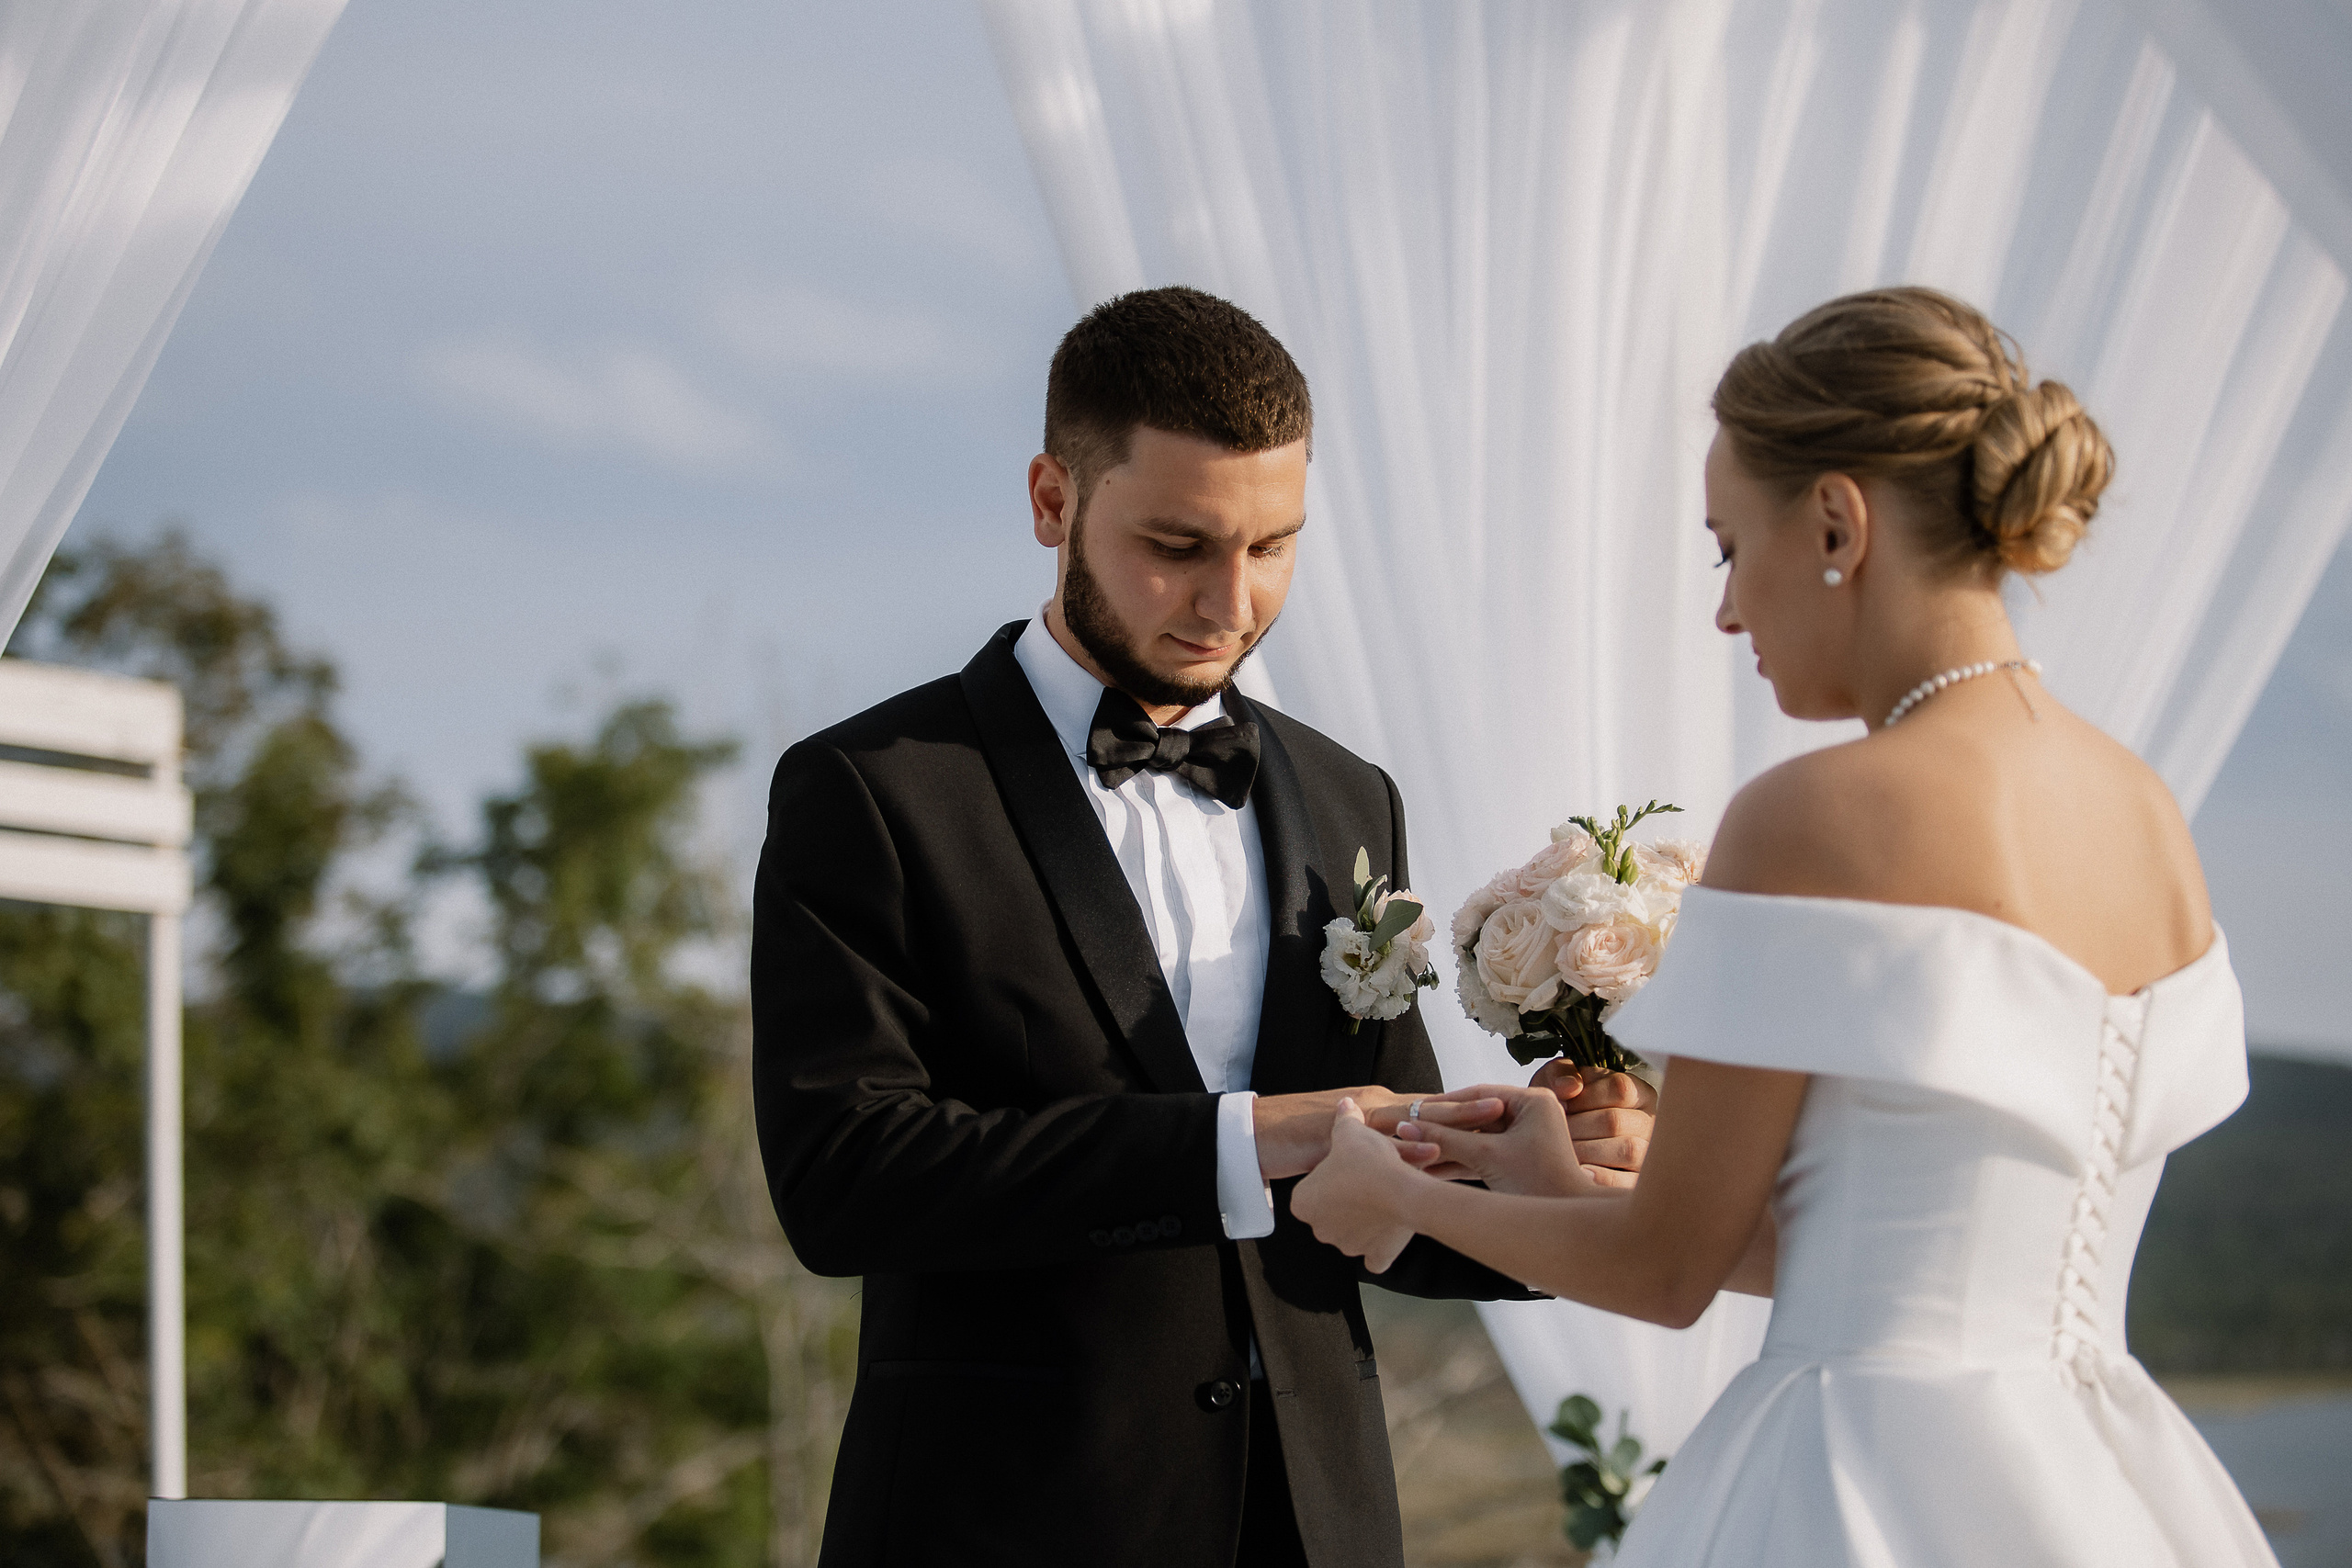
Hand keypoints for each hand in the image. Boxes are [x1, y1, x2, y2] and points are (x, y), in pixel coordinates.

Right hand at [1254, 1086, 1504, 1178]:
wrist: (1259, 1136)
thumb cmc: (1301, 1139)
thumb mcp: (1347, 1140)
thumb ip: (1376, 1140)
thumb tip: (1405, 1149)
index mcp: (1380, 1108)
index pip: (1429, 1107)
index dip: (1463, 1106)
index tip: (1498, 1105)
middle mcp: (1375, 1110)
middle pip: (1430, 1112)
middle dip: (1469, 1113)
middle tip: (1504, 1107)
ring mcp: (1361, 1129)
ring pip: (1413, 1129)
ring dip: (1452, 1131)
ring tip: (1485, 1133)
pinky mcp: (1346, 1149)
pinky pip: (1382, 1157)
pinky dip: (1408, 1160)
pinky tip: (1432, 1163)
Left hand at [1289, 1099, 1422, 1271]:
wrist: (1403, 1191)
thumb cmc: (1370, 1163)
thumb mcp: (1351, 1132)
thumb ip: (1344, 1119)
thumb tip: (1344, 1104)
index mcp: (1303, 1202)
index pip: (1312, 1188)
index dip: (1330, 1176)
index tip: (1346, 1168)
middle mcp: (1320, 1228)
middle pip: (1331, 1212)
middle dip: (1347, 1199)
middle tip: (1366, 1179)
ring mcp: (1347, 1245)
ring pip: (1353, 1232)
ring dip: (1365, 1218)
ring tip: (1383, 1195)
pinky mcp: (1374, 1256)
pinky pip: (1375, 1255)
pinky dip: (1381, 1245)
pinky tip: (1389, 1226)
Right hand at [1395, 1084, 1601, 1196]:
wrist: (1566, 1227)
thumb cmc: (1538, 1185)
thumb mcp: (1487, 1157)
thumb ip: (1446, 1139)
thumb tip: (1405, 1127)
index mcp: (1534, 1102)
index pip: (1479, 1095)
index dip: (1443, 1104)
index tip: (1413, 1110)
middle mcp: (1532, 1114)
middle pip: (1476, 1116)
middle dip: (1443, 1128)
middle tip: (1408, 1129)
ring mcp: (1526, 1137)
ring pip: (1477, 1137)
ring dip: (1448, 1147)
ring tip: (1413, 1151)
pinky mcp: (1519, 1158)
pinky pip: (1485, 1154)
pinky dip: (1462, 1161)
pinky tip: (1431, 1168)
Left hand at [1532, 1060, 1654, 1186]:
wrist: (1553, 1144)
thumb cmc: (1561, 1108)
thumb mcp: (1556, 1082)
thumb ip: (1560, 1073)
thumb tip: (1570, 1087)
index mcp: (1636, 1092)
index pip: (1620, 1088)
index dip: (1585, 1097)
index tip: (1562, 1105)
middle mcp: (1648, 1122)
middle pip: (1616, 1121)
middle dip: (1577, 1127)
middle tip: (1552, 1133)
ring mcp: (1648, 1153)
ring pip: (1628, 1150)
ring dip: (1586, 1151)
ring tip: (1562, 1151)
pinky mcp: (1639, 1182)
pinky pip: (1626, 1182)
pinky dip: (1600, 1177)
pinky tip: (1578, 1172)